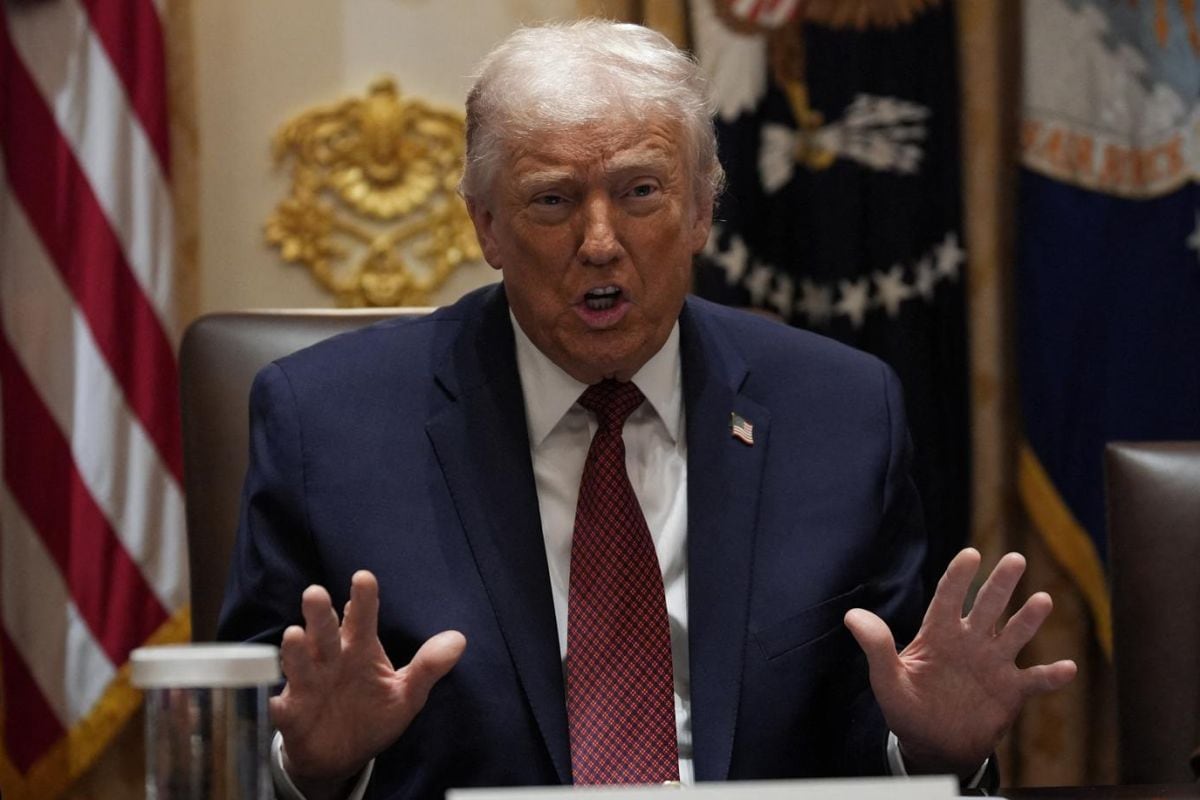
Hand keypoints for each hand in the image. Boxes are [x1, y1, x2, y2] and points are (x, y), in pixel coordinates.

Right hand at [271, 570, 465, 785]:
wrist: (342, 756)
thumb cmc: (372, 714)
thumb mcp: (406, 694)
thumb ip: (428, 667)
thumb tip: (459, 640)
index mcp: (359, 649)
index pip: (362, 618)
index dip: (363, 599)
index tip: (363, 578)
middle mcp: (331, 660)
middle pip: (324, 632)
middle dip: (319, 614)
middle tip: (316, 594)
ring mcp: (309, 685)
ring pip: (300, 663)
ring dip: (295, 650)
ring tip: (295, 634)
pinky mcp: (292, 714)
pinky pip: (281, 706)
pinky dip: (276, 700)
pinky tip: (276, 696)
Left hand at [844, 548, 1075, 775]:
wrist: (933, 745)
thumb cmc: (907, 707)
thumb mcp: (886, 679)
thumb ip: (876, 646)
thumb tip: (852, 616)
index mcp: (939, 634)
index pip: (948, 598)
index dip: (958, 577)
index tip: (970, 554)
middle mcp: (970, 642)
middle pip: (987, 606)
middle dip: (1000, 583)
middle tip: (1015, 559)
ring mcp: (993, 664)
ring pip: (1014, 634)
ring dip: (1029, 619)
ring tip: (1043, 600)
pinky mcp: (1011, 691)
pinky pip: (1035, 680)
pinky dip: (1051, 676)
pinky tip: (1068, 668)